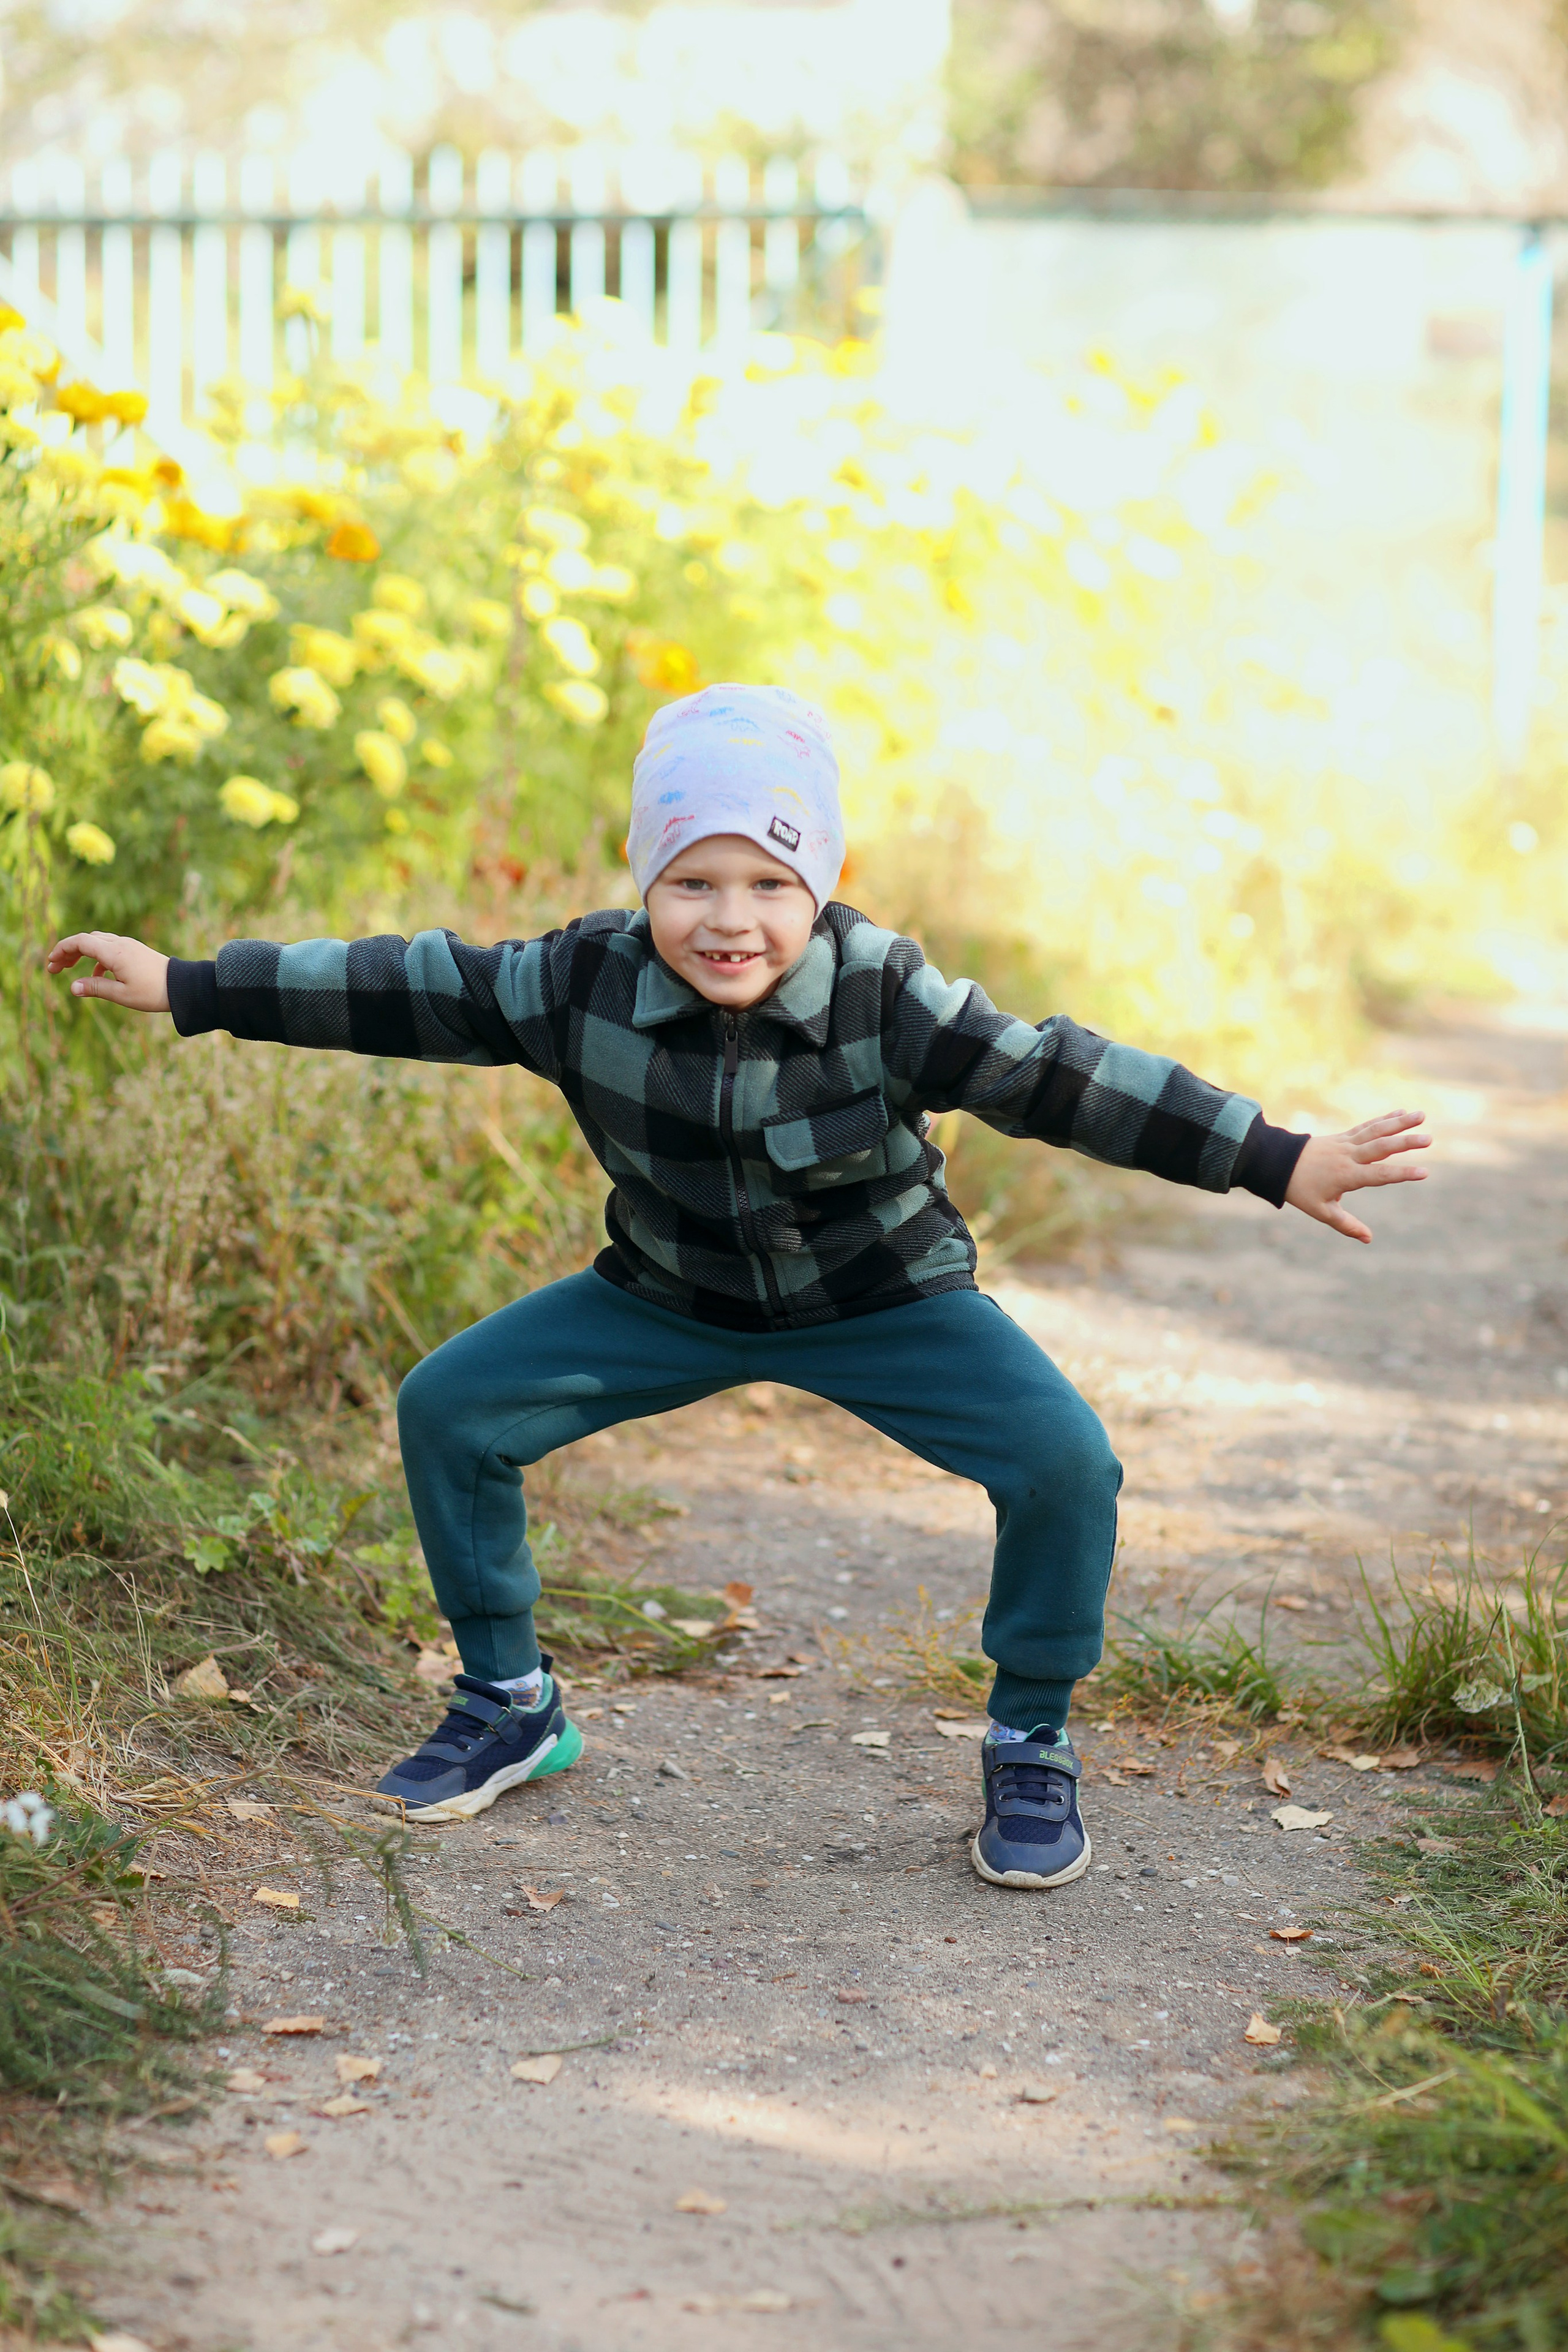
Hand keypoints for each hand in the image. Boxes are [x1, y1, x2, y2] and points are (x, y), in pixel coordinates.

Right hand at [46, 931, 170, 1014]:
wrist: (182, 986)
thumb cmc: (153, 992)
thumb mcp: (122, 995)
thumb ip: (96, 988)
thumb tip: (72, 988)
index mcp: (114, 952)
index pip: (80, 941)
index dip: (62, 949)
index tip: (51, 963)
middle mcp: (120, 944)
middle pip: (86, 940)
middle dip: (68, 951)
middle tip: (54, 967)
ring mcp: (128, 945)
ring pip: (97, 942)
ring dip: (81, 953)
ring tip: (69, 969)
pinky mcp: (135, 951)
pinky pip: (109, 949)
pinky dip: (97, 959)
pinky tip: (96, 976)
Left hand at [1284, 1109, 1428, 1243]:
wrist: (1277, 1163)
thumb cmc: (1300, 1190)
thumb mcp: (1322, 1211)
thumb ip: (1346, 1225)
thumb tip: (1369, 1239)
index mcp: (1347, 1176)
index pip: (1380, 1174)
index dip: (1402, 1173)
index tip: (1424, 1172)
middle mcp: (1349, 1156)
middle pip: (1381, 1147)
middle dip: (1406, 1143)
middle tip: (1429, 1138)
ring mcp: (1346, 1143)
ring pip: (1376, 1131)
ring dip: (1399, 1123)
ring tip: (1421, 1115)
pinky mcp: (1342, 1136)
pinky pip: (1366, 1126)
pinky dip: (1384, 1119)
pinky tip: (1401, 1112)